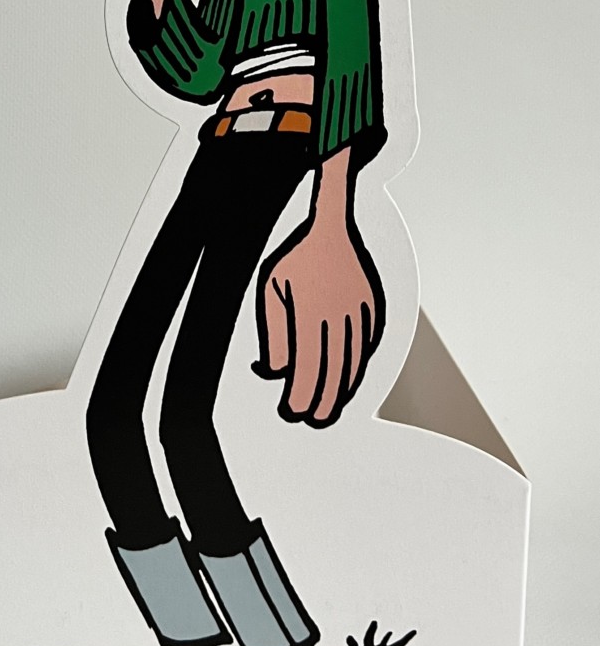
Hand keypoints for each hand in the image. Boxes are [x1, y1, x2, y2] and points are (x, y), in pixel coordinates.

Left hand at [254, 192, 384, 426]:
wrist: (332, 225)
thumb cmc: (296, 257)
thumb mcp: (272, 291)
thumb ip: (273, 336)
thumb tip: (275, 373)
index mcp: (311, 312)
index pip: (307, 369)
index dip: (299, 397)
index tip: (291, 411)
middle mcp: (340, 315)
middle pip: (333, 374)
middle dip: (321, 403)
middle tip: (311, 420)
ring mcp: (361, 313)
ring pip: (353, 364)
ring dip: (341, 391)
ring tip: (328, 409)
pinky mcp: (374, 309)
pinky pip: (367, 347)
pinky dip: (357, 369)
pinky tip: (347, 381)